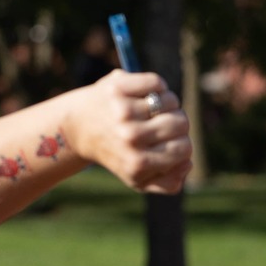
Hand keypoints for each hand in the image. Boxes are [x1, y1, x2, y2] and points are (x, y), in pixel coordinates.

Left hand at [62, 69, 192, 193]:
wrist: (77, 129)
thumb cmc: (116, 154)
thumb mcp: (139, 180)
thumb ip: (169, 182)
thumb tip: (188, 164)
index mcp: (139, 163)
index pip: (184, 149)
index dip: (184, 143)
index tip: (173, 140)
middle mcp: (131, 138)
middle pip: (181, 123)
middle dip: (179, 121)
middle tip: (166, 122)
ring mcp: (123, 111)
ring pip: (170, 101)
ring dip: (169, 103)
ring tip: (157, 108)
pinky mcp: (117, 88)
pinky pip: (156, 83)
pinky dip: (158, 87)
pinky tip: (148, 94)